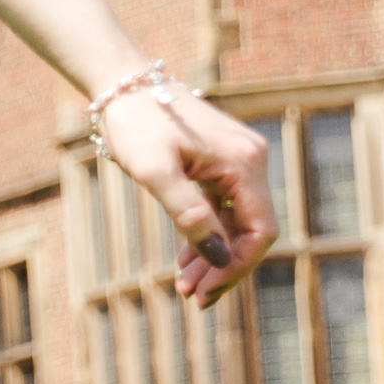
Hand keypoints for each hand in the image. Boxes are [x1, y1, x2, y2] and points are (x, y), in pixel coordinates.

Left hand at [96, 75, 274, 304]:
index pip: (260, 232)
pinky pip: (225, 207)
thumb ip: (187, 213)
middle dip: (223, 267)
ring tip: (184, 284)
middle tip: (190, 297)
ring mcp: (239, 161)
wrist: (123, 86)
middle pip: (251, 231)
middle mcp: (251, 161)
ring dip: (214, 255)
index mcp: (244, 164)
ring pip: (237, 222)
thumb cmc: (135, 124)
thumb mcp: (154, 171)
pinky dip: (208, 233)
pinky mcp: (223, 162)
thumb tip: (216, 254)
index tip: (202, 293)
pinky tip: (187, 257)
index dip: (235, 267)